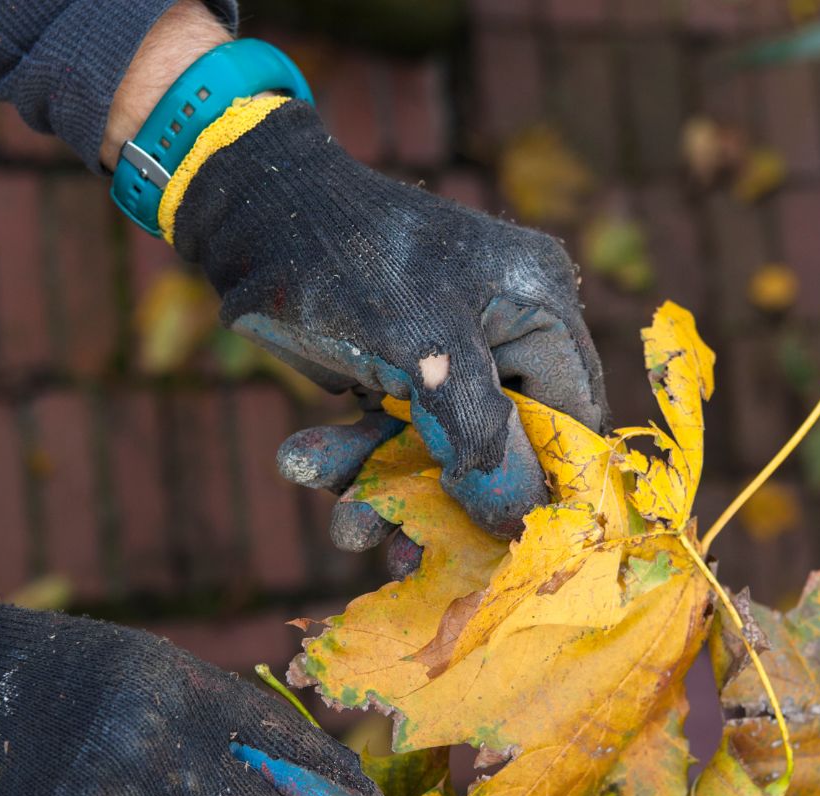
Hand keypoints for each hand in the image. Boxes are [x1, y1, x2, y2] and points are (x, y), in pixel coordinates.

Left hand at [162, 95, 608, 543]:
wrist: (246, 214)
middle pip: (503, 445)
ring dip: (388, 489)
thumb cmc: (347, 263)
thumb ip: (479, 432)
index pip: (573, 417)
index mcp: (539, 307)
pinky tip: (304, 464)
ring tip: (346, 528)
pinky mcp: (399, 370)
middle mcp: (506, 330)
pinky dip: (354, 458)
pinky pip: (393, 432)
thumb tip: (519, 517)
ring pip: (438, 449)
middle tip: (411, 557)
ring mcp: (449, 353)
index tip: (511, 544)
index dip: (547, 484)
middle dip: (449, 502)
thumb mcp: (421, 350)